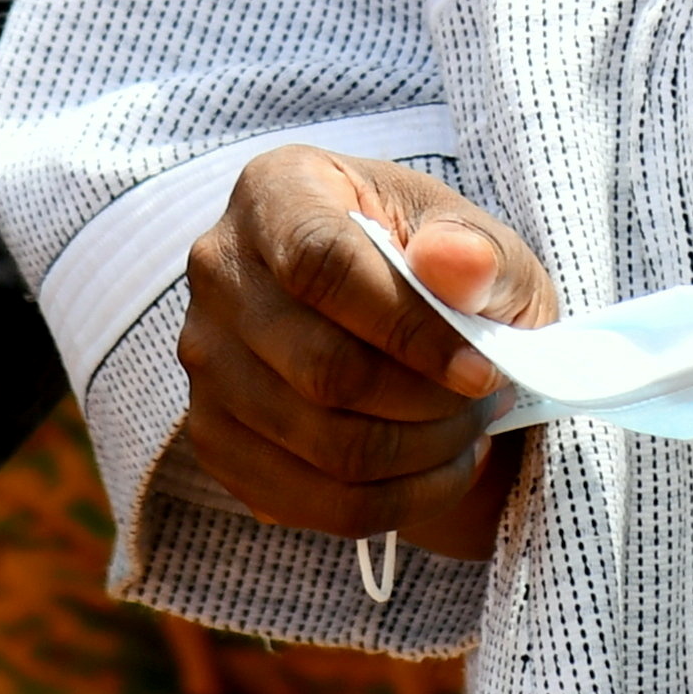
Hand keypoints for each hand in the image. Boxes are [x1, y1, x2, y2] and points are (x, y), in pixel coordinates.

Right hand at [158, 147, 542, 562]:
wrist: (395, 319)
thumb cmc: (438, 267)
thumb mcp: (478, 242)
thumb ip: (478, 252)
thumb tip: (458, 267)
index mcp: (275, 192)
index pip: (323, 265)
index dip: (411, 330)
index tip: (483, 371)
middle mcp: (218, 271)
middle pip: (321, 369)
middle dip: (428, 403)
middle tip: (488, 400)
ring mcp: (204, 360)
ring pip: (320, 445)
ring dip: (420, 455)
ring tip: (469, 431)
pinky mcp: (213, 437)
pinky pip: (308, 502)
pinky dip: (394, 502)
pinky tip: (436, 469)